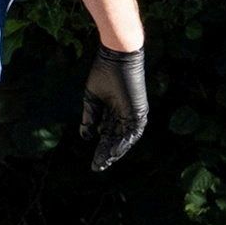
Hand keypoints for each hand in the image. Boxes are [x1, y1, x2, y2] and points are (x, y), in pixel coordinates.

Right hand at [78, 46, 147, 171]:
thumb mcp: (92, 98)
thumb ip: (90, 118)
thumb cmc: (104, 72)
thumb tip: (86, 137)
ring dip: (115, 151)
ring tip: (104, 162)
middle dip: (106, 153)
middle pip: (115, 139)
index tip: (94, 162)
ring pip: (124, 138)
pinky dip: (125, 142)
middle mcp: (125, 115)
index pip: (107, 134)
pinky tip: (114, 151)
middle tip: (97, 167)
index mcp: (114, 111)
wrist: (116, 57)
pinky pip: (133, 132)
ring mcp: (133, 113)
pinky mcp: (139, 111)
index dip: (101, 148)